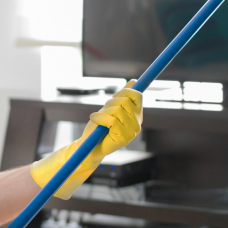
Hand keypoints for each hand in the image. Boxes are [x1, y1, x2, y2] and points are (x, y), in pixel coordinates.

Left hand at [30, 81, 142, 198]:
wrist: (90, 146)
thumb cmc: (99, 128)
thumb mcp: (109, 109)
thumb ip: (122, 96)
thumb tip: (133, 81)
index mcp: (136, 115)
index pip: (137, 95)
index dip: (124, 92)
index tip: (113, 97)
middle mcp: (137, 123)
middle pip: (125, 100)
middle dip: (110, 103)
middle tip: (103, 111)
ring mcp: (132, 132)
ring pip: (118, 110)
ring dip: (103, 112)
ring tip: (98, 119)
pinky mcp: (124, 138)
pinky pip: (111, 120)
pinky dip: (99, 117)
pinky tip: (94, 119)